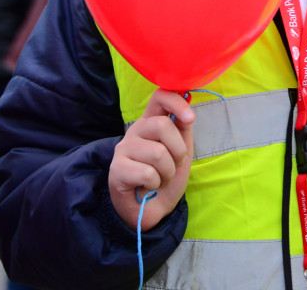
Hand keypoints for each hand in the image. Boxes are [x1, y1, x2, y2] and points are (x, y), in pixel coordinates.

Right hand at [109, 89, 194, 230]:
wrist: (152, 209)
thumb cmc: (167, 177)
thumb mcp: (181, 151)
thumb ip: (183, 129)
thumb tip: (187, 113)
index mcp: (152, 122)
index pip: (160, 96)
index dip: (177, 102)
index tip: (190, 119)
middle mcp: (136, 131)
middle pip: (162, 125)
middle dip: (177, 151)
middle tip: (173, 165)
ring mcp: (123, 149)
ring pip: (157, 153)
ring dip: (167, 172)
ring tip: (160, 178)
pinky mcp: (116, 169)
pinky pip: (147, 173)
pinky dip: (155, 183)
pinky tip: (148, 186)